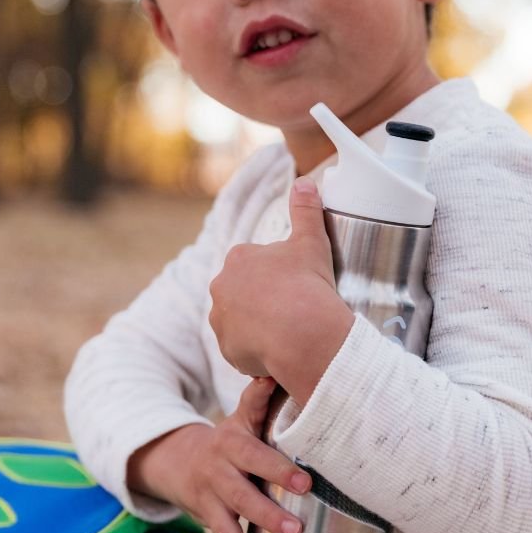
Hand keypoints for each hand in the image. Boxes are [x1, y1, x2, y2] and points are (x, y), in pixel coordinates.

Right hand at [127, 376, 311, 532]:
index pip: (255, 447)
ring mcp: (212, 492)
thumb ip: (258, 400)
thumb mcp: (240, 419)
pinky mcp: (207, 515)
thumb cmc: (228, 441)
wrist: (179, 462)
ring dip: (263, 524)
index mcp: (234, 439)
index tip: (305, 477)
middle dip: (274, 489)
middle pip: (247, 478)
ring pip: (237, 509)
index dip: (276, 460)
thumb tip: (275, 371)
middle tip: (304, 501)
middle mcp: (221, 464)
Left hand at [209, 177, 353, 402]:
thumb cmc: (308, 285)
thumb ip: (306, 209)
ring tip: (285, 331)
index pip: (253, 264)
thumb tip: (305, 182)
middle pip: (242, 292)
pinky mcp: (227, 349)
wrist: (305, 333)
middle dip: (261, 299)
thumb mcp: (311, 240)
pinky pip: (241, 348)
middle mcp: (221, 287)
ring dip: (256, 325)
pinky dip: (255, 350)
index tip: (293, 284)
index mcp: (238, 258)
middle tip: (291, 308)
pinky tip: (277, 349)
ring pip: (239, 320)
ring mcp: (221, 320)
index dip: (275, 274)